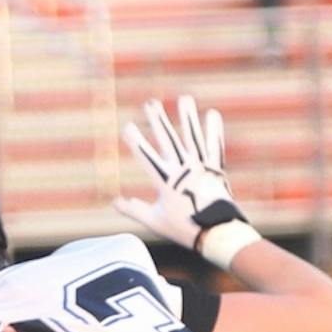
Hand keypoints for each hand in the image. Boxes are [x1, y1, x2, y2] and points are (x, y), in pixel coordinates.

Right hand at [113, 95, 256, 265]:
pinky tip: (212, 114)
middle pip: (168, 140)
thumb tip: (115, 202)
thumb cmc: (184, 228)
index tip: (128, 126)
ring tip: (184, 98)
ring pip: (192, 137)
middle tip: (151, 103)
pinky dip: (213, 130)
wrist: (215, 233)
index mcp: (166, 181)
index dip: (136, 140)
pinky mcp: (215, 168)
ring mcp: (200, 167)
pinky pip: (214, 146)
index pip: (146, 156)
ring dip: (187, 117)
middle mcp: (183, 169)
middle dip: (158, 121)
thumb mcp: (155, 221)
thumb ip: (134, 209)